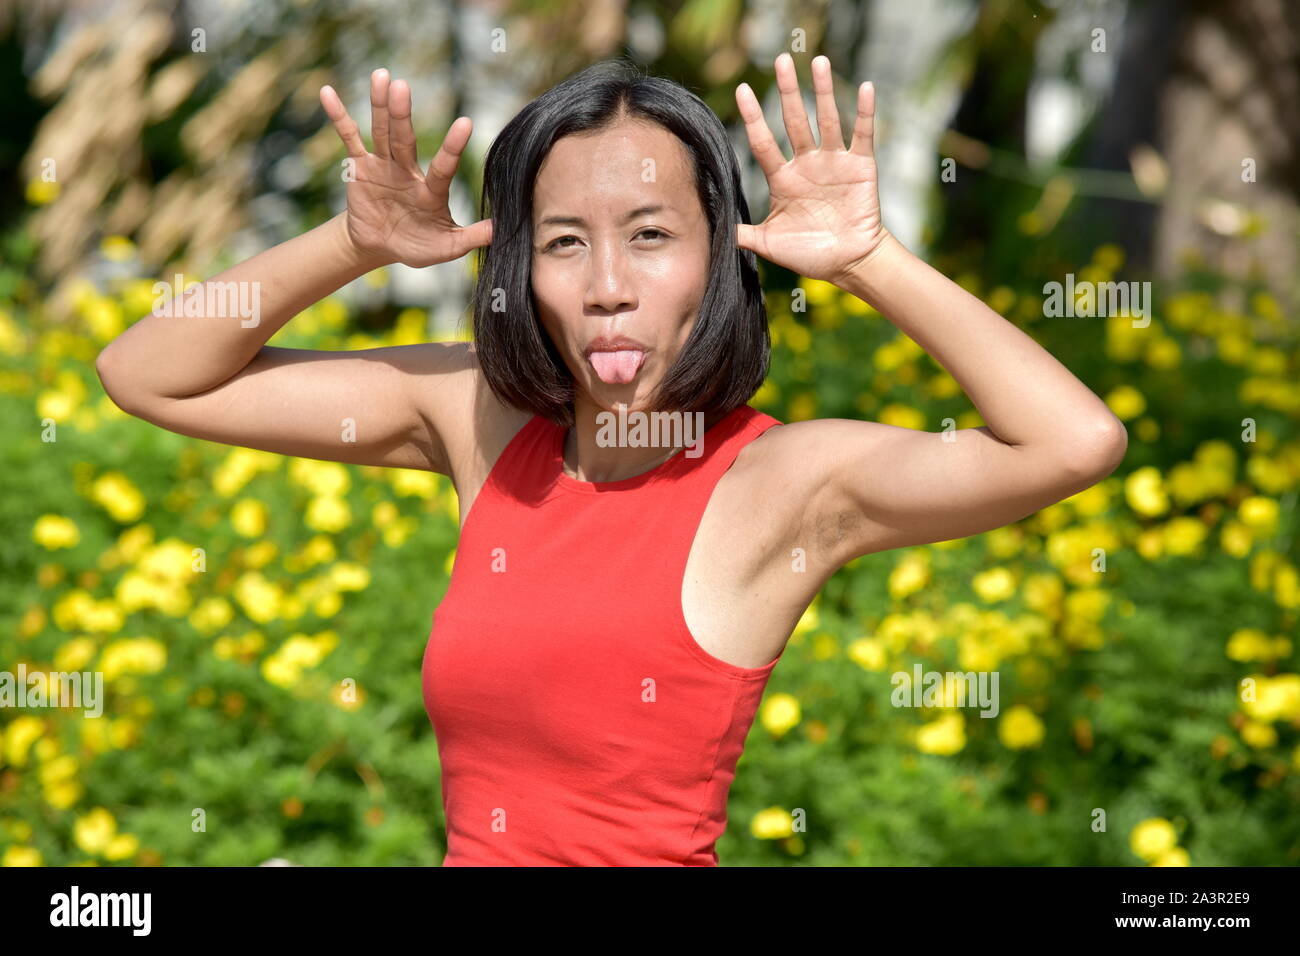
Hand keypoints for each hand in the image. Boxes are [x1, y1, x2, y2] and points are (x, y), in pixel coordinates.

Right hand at [320, 69, 492, 268]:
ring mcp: (384, 165)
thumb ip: (471, 237)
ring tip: (382, 77)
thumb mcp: (446, 247)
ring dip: (380, 106)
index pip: (444, 167)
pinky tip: (329, 93)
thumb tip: (502, 230)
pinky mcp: (360, 166)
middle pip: (405, 140)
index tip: (465, 123)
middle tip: (402, 86)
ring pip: (382, 132)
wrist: (380, 245)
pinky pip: (349, 138)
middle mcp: (408, 171)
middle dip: (402, 114)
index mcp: (431, 191)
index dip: (453, 147)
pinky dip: (339, 117)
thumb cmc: (417, 244)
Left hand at [735, 53, 891, 286]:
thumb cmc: (811, 255)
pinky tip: (866, 86)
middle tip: (780, 60)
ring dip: (823, 91)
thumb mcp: (770, 245)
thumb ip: (745, 234)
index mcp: (783, 179)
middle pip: (794, 121)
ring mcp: (834, 162)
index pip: (763, 142)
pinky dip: (865, 112)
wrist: (849, 264)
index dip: (753, 117)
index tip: (742, 90)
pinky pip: (862, 134)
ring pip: (827, 119)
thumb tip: (715, 229)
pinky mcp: (860, 166)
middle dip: (787, 91)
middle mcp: (807, 164)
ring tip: (818, 61)